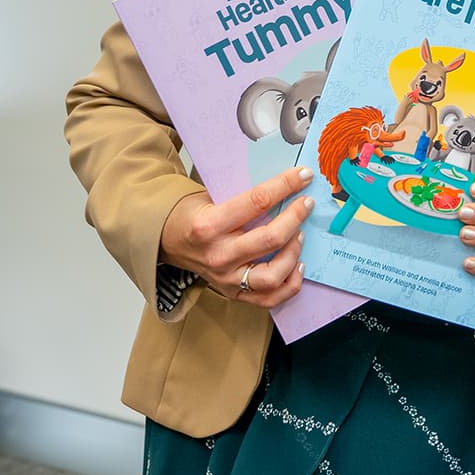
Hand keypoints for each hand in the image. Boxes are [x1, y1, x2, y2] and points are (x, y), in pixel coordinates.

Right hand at [159, 165, 312, 307]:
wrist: (168, 242)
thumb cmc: (194, 215)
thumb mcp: (210, 196)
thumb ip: (244, 195)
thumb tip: (286, 183)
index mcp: (209, 225)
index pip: (256, 202)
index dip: (285, 185)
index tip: (304, 175)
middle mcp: (218, 255)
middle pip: (269, 239)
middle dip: (295, 217)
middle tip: (306, 204)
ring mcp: (226, 279)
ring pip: (273, 275)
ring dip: (294, 252)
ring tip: (300, 235)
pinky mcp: (234, 294)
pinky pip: (270, 298)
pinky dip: (290, 283)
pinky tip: (297, 265)